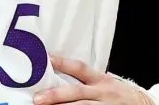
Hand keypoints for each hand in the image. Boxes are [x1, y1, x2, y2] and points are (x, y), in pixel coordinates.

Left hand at [34, 56, 152, 104]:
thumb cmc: (120, 95)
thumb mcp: (107, 83)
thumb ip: (88, 81)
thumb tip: (59, 76)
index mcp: (102, 80)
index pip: (80, 69)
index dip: (63, 63)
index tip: (47, 59)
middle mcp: (103, 93)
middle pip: (78, 92)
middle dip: (57, 96)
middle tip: (38, 99)